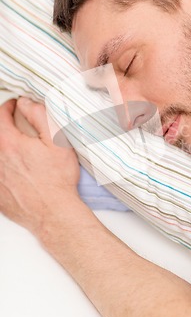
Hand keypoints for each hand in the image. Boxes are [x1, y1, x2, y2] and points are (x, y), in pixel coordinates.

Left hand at [0, 98, 79, 236]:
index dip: (8, 107)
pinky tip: (16, 169)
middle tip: (14, 124)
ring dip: (4, 147)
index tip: (15, 106)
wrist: (53, 213)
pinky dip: (4, 169)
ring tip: (16, 147)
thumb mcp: (57, 140)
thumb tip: (26, 103)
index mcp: (9, 144)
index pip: (1, 117)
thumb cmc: (58, 178)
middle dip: (4, 127)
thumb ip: (40, 115)